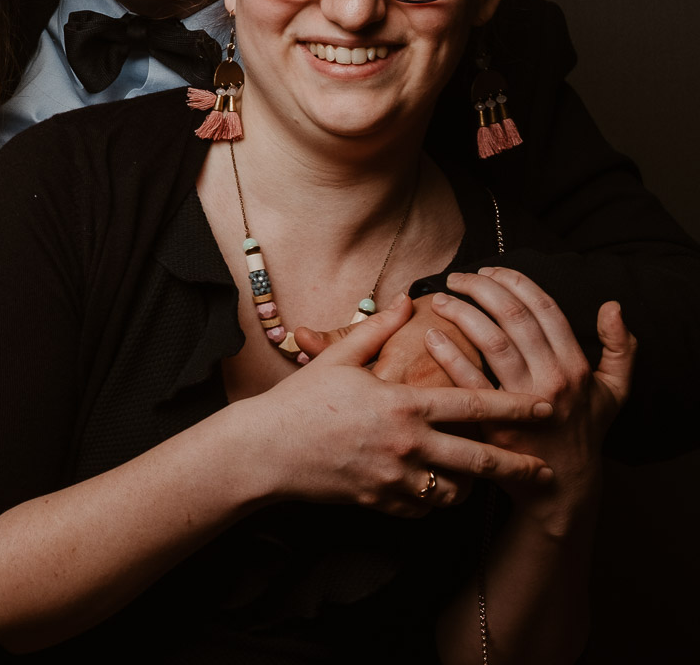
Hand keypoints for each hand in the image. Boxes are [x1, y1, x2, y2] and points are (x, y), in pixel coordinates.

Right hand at [245, 296, 554, 515]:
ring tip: (484, 481)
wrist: (265, 450)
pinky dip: (433, 500)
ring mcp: (395, 478)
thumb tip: (403, 301)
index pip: (473, 402)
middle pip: (481, 459)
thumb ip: (377, 330)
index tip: (545, 407)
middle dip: (518, 465)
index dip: (514, 406)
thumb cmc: (300, 400)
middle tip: (546, 470)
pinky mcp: (381, 502)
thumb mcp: (339, 359)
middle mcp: (407, 444)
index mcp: (403, 404)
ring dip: (473, 485)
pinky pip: (423, 508)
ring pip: (456, 490)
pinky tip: (434, 490)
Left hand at [424, 269, 634, 524]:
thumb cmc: (584, 430)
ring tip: (440, 298)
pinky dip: (448, 354)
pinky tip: (430, 335)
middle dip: (482, 288)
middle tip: (458, 277)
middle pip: (514, 316)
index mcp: (576, 365)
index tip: (490, 270)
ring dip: (462, 312)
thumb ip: (621, 348)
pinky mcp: (496, 422)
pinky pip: (469, 380)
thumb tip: (613, 306)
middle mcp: (553, 378)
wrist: (562, 485)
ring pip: (492, 341)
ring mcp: (524, 401)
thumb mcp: (614, 391)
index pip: (544, 308)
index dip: (516, 282)